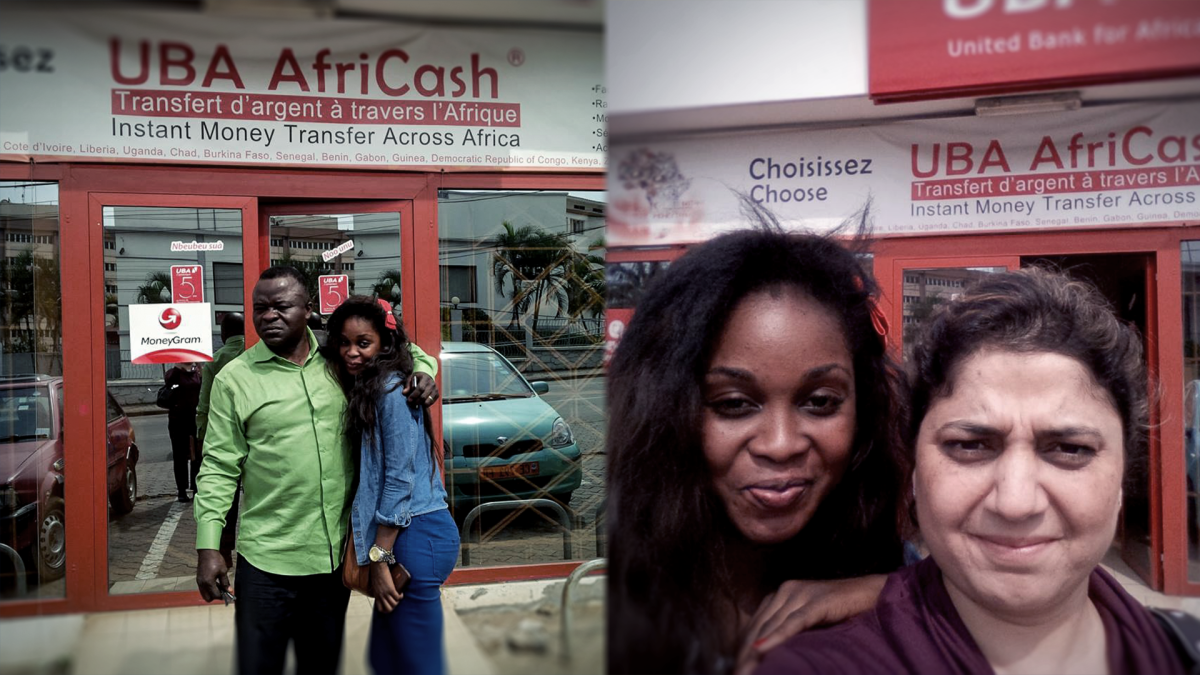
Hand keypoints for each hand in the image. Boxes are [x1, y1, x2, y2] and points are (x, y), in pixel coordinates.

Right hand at [196, 549, 230, 602]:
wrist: (207, 552)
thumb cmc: (216, 560)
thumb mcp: (223, 571)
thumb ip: (225, 582)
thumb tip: (229, 590)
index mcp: (208, 582)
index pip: (215, 595)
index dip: (223, 596)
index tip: (228, 594)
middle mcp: (202, 584)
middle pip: (208, 598)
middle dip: (215, 597)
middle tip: (223, 592)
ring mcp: (199, 582)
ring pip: (204, 594)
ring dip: (212, 593)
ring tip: (220, 586)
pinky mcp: (198, 579)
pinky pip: (203, 589)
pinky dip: (208, 589)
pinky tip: (215, 583)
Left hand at [370, 562, 403, 612]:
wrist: (378, 568)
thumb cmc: (376, 574)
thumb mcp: (375, 586)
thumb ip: (379, 591)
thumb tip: (384, 592)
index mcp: (376, 596)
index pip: (380, 609)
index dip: (386, 610)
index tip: (390, 606)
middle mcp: (380, 596)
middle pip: (388, 609)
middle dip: (393, 607)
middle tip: (395, 601)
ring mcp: (385, 593)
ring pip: (394, 604)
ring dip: (398, 601)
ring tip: (399, 596)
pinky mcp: (391, 589)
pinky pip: (397, 597)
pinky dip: (401, 596)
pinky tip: (401, 593)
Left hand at [403, 372, 438, 407]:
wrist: (427, 376)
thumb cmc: (417, 378)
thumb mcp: (411, 378)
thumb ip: (407, 385)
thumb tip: (404, 393)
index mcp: (425, 379)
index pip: (420, 388)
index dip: (414, 395)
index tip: (409, 399)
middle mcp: (432, 384)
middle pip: (424, 396)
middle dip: (416, 401)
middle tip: (411, 403)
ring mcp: (435, 390)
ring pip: (428, 401)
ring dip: (421, 404)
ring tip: (416, 403)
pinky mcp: (437, 395)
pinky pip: (431, 403)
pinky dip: (425, 405)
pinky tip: (421, 402)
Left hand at [734, 575, 886, 674]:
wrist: (872, 594)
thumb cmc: (842, 612)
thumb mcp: (809, 623)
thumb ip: (789, 631)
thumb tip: (766, 653)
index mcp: (780, 595)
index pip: (755, 625)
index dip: (743, 648)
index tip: (735, 669)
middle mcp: (785, 590)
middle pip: (759, 626)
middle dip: (745, 654)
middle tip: (737, 674)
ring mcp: (800, 593)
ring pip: (771, 625)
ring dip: (755, 652)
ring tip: (745, 671)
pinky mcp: (816, 601)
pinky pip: (793, 622)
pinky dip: (777, 637)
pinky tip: (763, 648)